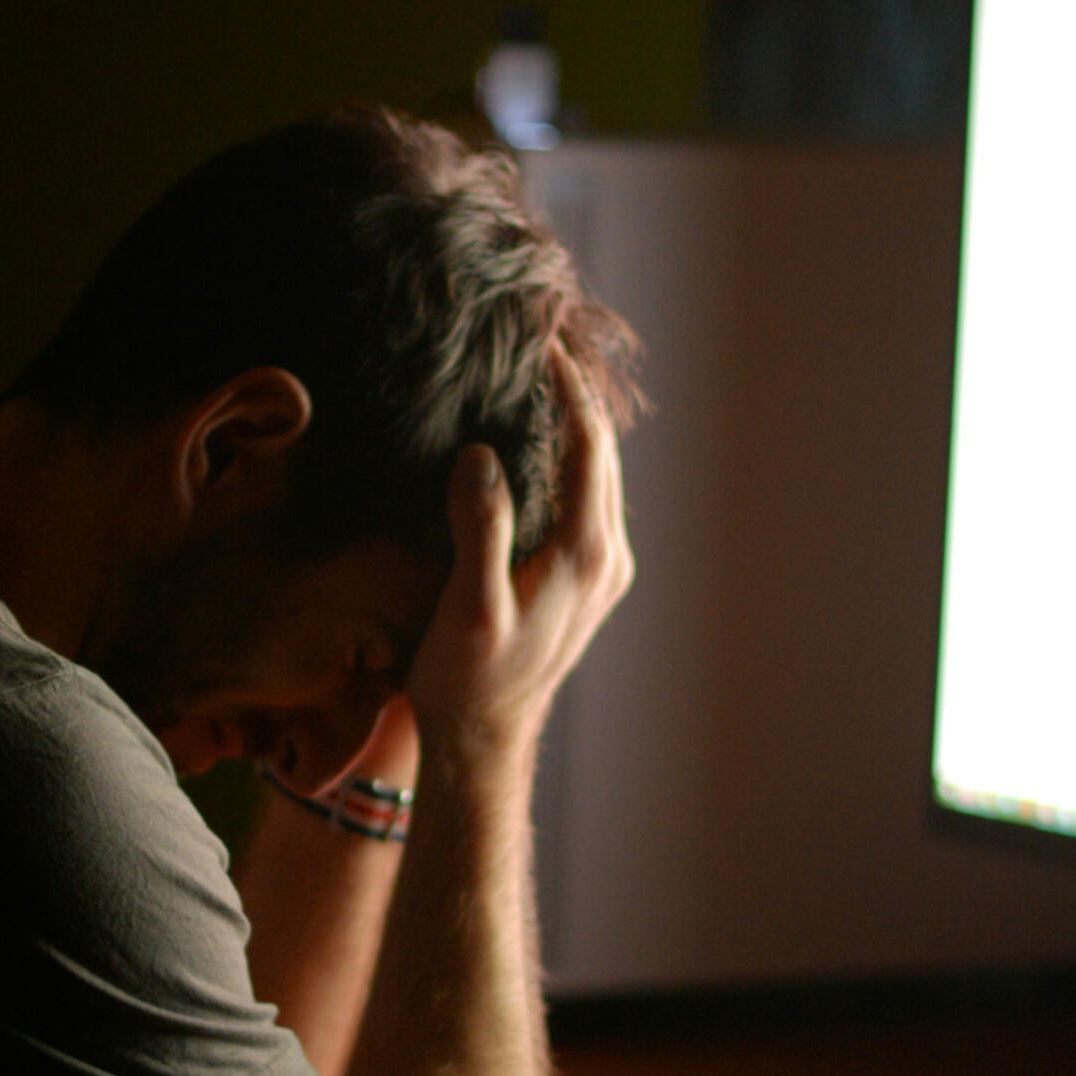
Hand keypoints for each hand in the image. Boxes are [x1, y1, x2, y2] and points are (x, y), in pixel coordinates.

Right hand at [402, 359, 632, 760]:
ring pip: (601, 473)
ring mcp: (605, 569)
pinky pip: (589, 499)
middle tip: (540, 338)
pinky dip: (569, 459)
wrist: (483, 739)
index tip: (541, 336)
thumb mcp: (468, 606)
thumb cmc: (468, 679)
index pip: (588, 444)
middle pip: (604, 451)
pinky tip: (538, 442)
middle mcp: (608, 556)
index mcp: (586, 554)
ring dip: (575, 424)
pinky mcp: (589, 579)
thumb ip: (480, 528)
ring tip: (541, 376)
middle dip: (576, 392)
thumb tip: (481, 455)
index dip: (567, 385)